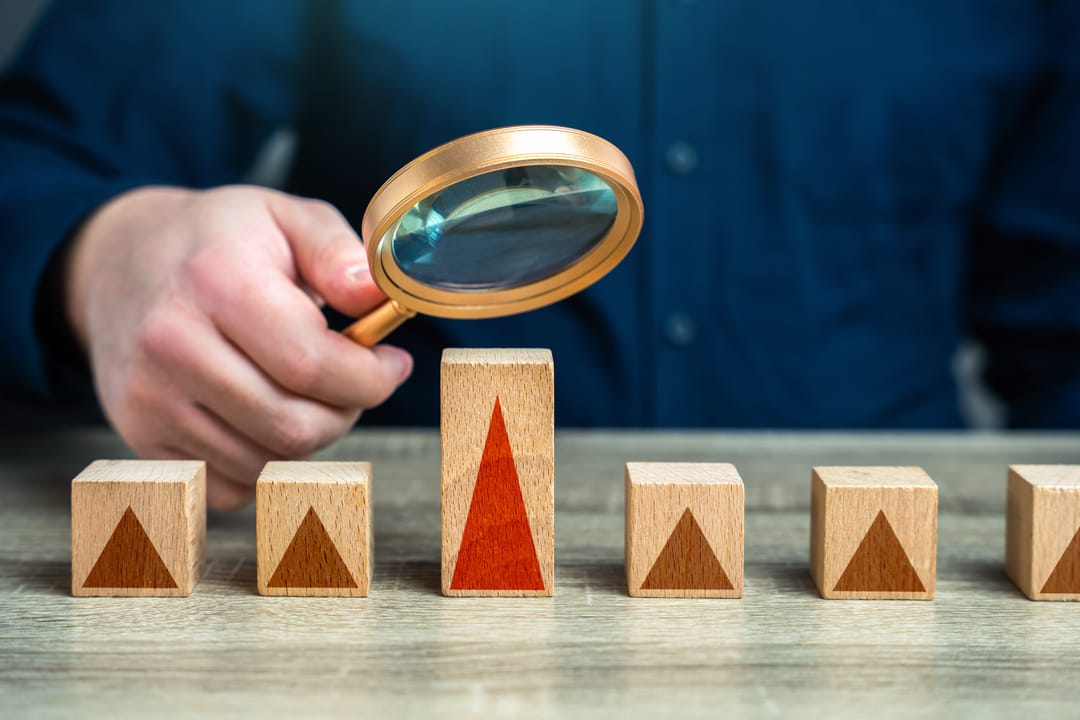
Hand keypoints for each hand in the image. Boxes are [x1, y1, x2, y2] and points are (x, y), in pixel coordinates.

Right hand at [65, 185, 412, 509]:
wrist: (120, 259)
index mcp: (217, 281)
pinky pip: (227, 487)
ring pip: (265, 464)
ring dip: (308, 439)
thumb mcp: (286, 215)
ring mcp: (148, 397)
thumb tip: (377, 299)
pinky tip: (266, 417)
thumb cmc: (220, 238)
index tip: (392, 365)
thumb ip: (340, 253)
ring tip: (308, 392)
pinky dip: (263, 466)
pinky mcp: (139, 435)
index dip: (370, 377)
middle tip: (354, 382)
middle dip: (345, 411)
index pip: (311, 364)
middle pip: (292, 425)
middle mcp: (172, 343)